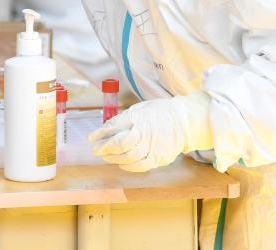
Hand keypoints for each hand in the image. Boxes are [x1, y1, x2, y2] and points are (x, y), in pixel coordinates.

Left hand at [89, 93, 212, 172]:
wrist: (185, 121)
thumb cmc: (160, 112)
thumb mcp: (140, 109)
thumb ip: (124, 119)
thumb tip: (106, 128)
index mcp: (139, 118)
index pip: (115, 128)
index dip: (100, 134)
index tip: (91, 138)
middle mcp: (145, 133)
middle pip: (119, 144)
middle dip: (104, 148)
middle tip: (96, 150)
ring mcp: (153, 147)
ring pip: (128, 157)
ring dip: (114, 158)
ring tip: (106, 157)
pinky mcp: (159, 158)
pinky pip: (140, 166)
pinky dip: (128, 167)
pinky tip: (121, 164)